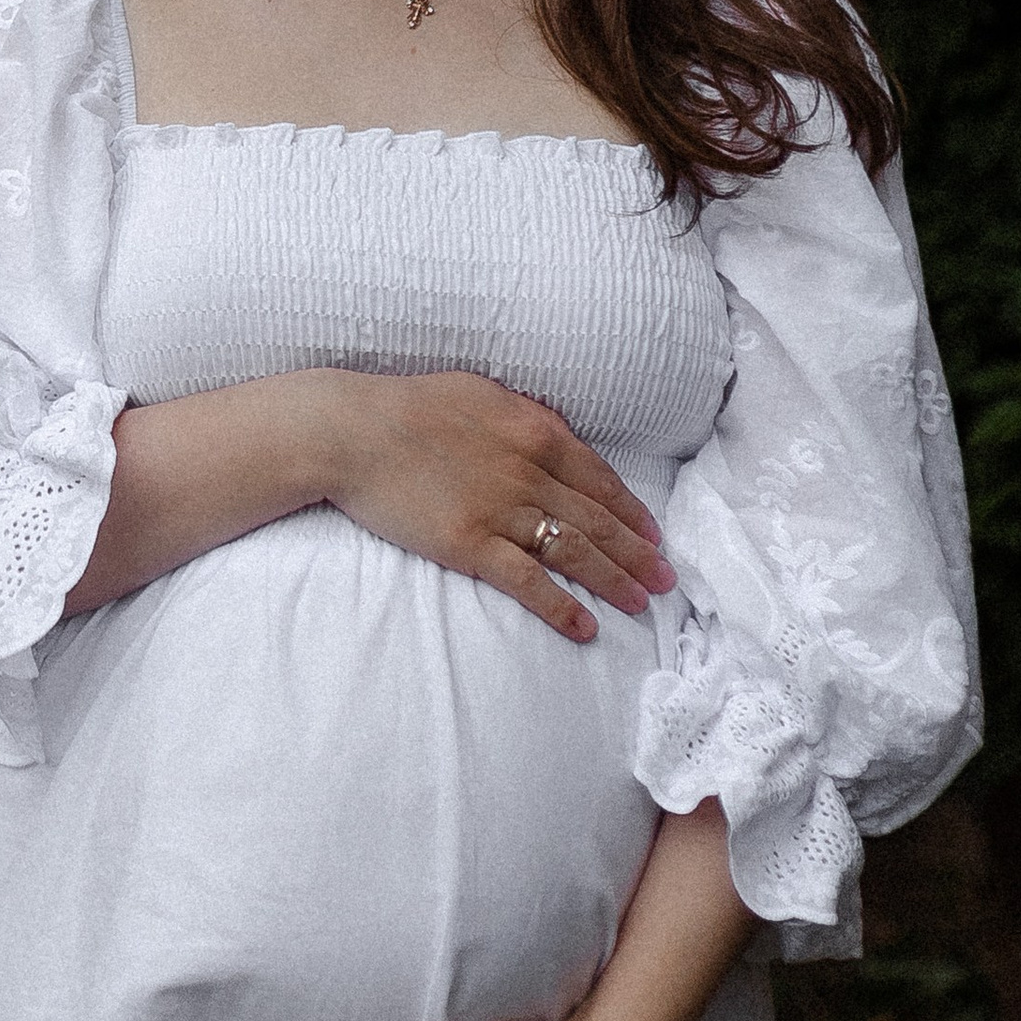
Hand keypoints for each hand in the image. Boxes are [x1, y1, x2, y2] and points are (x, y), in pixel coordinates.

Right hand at [311, 369, 673, 643]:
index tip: (654, 534)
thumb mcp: (480, 393)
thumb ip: (524, 415)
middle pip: (598, 520)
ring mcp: (501, 511)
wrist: (352, 431)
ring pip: (575, 553)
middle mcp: (529, 472)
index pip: (600, 479)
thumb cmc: (408, 406)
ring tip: (641, 605)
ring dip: (614, 582)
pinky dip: (561, 607)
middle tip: (668, 580)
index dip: (632, 511)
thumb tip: (554, 431)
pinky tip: (585, 627)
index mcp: (536, 431)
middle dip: (638, 553)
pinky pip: (528, 582)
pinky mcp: (470, 545)